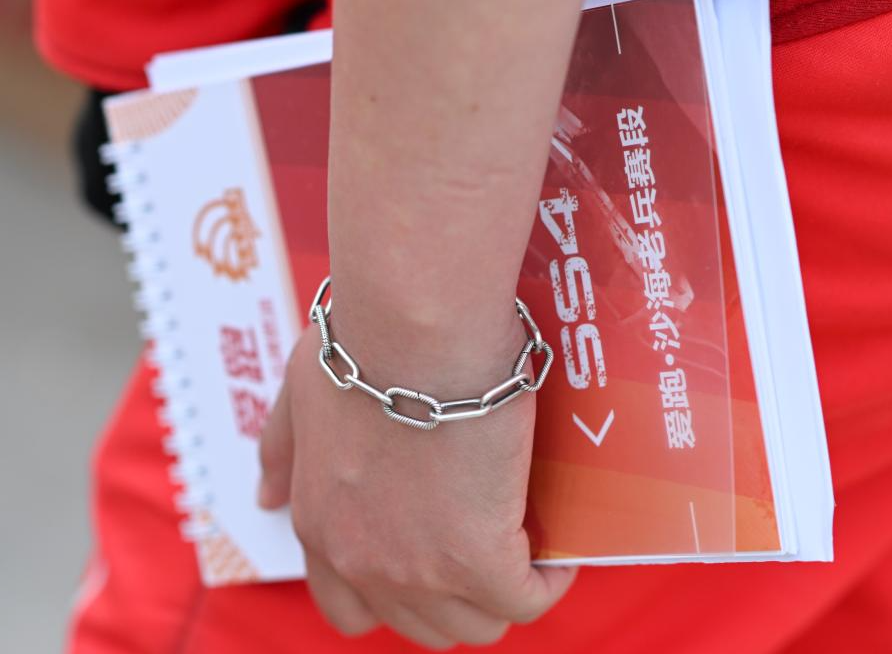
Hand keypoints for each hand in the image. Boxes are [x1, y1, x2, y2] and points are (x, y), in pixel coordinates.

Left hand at [258, 323, 576, 649]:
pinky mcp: (478, 559)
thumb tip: (266, 496)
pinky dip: (547, 581)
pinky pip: (525, 600)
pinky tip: (560, 550)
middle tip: (488, 550)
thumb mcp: (301, 392)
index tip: (432, 562)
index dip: (396, 597)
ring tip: (528, 548)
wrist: (416, 331)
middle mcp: (361, 562)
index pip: (349, 611)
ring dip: (504, 594)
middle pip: (420, 627)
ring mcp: (418, 569)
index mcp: (320, 527)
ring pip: (474, 625)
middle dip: (456, 599)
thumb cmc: (365, 344)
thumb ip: (281, 447)